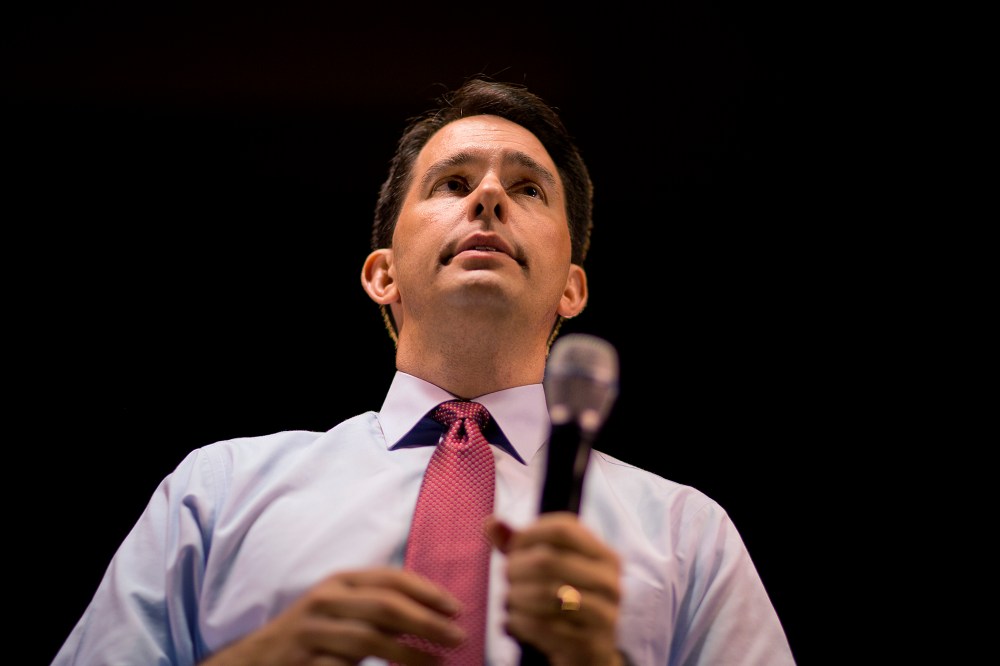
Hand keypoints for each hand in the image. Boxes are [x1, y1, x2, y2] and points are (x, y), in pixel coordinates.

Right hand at [200, 567, 464, 665]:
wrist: (260, 658)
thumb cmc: (315, 632)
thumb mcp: (345, 607)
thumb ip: (379, 604)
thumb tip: (432, 610)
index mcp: (341, 581)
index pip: (391, 578)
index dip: (427, 592)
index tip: (456, 609)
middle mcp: (326, 599)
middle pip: (385, 606)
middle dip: (426, 622)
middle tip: (457, 637)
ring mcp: (312, 631)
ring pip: (369, 639)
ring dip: (410, 653)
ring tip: (437, 662)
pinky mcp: (305, 660)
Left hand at [486, 513, 623, 665]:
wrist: (590, 654)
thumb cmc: (566, 603)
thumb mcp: (552, 571)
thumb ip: (522, 546)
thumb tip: (492, 523)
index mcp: (604, 556)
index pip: (564, 529)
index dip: (529, 534)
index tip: (512, 548)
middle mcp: (609, 582)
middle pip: (549, 560)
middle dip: (516, 568)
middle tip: (506, 578)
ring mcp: (604, 615)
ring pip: (546, 594)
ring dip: (516, 597)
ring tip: (509, 600)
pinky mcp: (590, 644)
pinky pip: (544, 627)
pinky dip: (520, 622)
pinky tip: (513, 622)